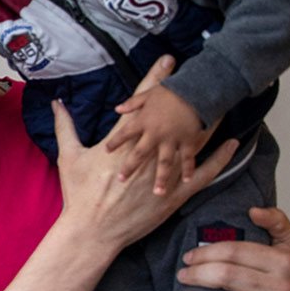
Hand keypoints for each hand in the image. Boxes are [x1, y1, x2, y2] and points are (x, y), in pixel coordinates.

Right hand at [56, 58, 236, 249]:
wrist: (92, 230)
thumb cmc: (79, 195)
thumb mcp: (68, 156)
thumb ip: (64, 126)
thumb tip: (57, 103)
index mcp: (123, 142)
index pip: (143, 103)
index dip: (156, 79)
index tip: (168, 60)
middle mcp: (148, 153)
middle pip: (173, 117)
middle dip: (188, 94)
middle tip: (203, 73)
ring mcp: (164, 173)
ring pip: (192, 141)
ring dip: (208, 121)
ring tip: (222, 102)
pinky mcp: (175, 193)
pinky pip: (203, 172)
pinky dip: (219, 158)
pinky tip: (232, 144)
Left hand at [106, 62, 209, 193]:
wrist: (195, 90)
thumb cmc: (169, 91)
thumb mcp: (147, 94)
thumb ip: (132, 103)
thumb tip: (117, 109)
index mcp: (142, 122)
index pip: (123, 134)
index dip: (114, 143)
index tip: (107, 151)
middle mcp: (155, 134)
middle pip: (139, 154)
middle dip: (129, 167)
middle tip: (121, 180)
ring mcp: (172, 140)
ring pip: (164, 163)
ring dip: (161, 178)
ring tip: (158, 192)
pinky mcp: (189, 142)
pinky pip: (188, 159)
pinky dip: (188, 170)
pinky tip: (186, 181)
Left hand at [178, 207, 289, 290]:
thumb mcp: (289, 244)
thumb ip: (276, 221)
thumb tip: (253, 211)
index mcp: (283, 261)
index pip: (234, 252)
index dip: (205, 253)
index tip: (188, 257)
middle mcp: (282, 287)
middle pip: (227, 277)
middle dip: (197, 275)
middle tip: (182, 276)